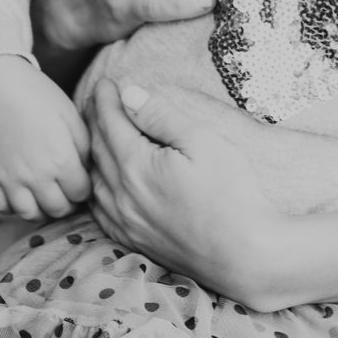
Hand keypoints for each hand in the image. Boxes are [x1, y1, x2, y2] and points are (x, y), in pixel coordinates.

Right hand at [0, 56, 89, 219]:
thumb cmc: (36, 93)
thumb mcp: (70, 114)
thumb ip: (84, 145)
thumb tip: (88, 168)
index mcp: (60, 160)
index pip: (81, 193)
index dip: (86, 187)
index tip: (84, 179)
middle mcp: (35, 177)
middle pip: (58, 209)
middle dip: (68, 202)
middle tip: (69, 190)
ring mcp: (9, 180)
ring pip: (30, 214)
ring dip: (43, 208)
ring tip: (47, 194)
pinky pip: (2, 208)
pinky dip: (13, 206)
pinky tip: (22, 192)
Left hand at [85, 78, 287, 305]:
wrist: (245, 255)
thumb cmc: (231, 193)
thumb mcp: (202, 141)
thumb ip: (161, 116)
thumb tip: (129, 94)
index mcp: (136, 167)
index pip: (111, 123)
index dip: (105, 99)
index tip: (104, 81)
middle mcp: (123, 196)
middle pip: (98, 149)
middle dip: (94, 120)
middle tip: (96, 99)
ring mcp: (127, 222)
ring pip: (95, 179)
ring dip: (92, 152)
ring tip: (98, 132)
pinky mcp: (135, 241)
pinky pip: (101, 210)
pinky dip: (97, 186)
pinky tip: (104, 180)